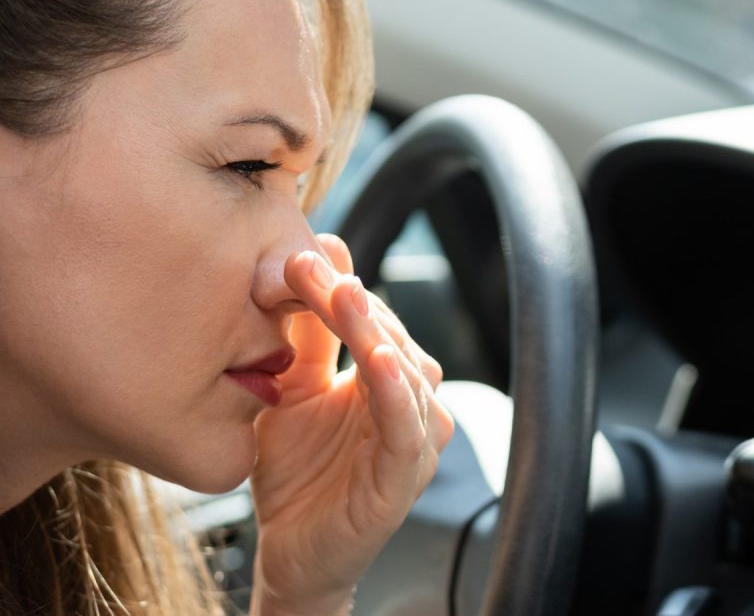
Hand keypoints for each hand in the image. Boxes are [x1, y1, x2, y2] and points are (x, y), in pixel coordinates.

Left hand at [248, 233, 454, 615]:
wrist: (289, 551)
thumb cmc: (296, 472)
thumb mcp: (291, 389)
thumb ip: (304, 335)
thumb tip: (311, 253)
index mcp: (388, 379)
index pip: (371, 320)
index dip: (339, 286)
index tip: (302, 252)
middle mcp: (411, 404)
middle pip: (390, 337)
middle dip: (351, 300)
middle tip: (312, 264)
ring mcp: (414, 440)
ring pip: (405, 372)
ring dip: (374, 331)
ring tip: (343, 295)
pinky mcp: (406, 477)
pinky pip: (407, 428)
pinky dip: (397, 391)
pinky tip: (381, 360)